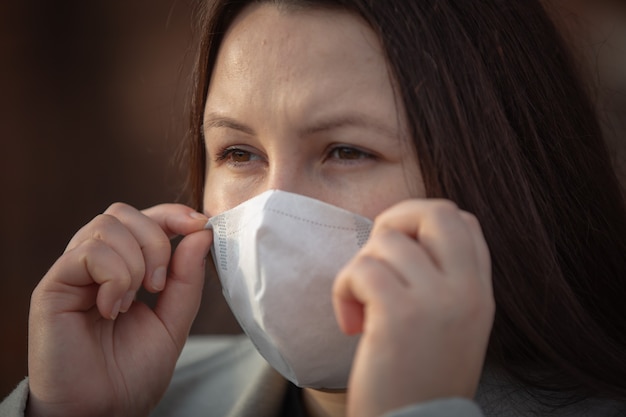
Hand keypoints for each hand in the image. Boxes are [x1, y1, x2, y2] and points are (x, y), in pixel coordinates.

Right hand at [26, 203, 211, 416]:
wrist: (103, 412)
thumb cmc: (133, 372)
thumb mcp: (174, 321)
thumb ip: (187, 278)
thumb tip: (201, 233)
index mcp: (123, 267)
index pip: (144, 218)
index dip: (172, 214)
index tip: (200, 225)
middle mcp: (95, 264)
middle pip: (124, 213)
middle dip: (156, 241)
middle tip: (159, 285)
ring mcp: (72, 272)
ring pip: (107, 226)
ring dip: (135, 263)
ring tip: (132, 304)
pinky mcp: (53, 286)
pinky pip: (89, 252)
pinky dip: (114, 278)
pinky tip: (112, 309)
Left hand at [333, 199, 493, 416]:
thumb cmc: (421, 381)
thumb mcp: (452, 327)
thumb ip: (440, 282)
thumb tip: (398, 239)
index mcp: (479, 292)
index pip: (463, 221)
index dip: (422, 223)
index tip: (399, 256)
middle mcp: (466, 290)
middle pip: (434, 211)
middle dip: (395, 220)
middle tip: (376, 259)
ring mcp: (436, 301)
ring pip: (387, 240)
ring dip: (359, 268)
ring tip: (360, 306)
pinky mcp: (400, 315)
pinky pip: (362, 269)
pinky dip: (344, 289)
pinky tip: (351, 324)